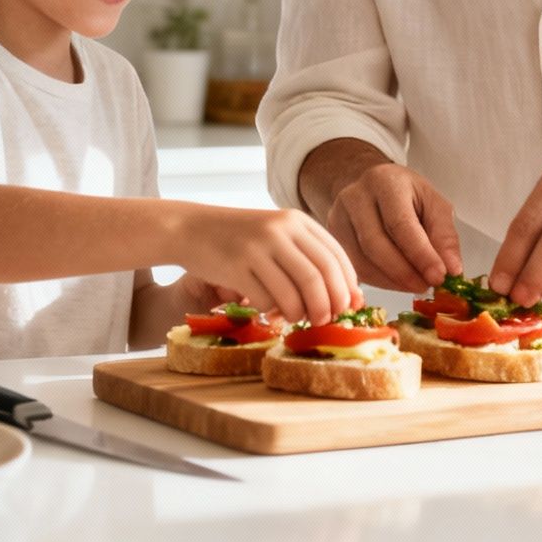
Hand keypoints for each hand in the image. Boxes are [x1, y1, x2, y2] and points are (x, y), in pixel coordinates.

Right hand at [180, 205, 360, 324]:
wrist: (192, 228)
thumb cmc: (240, 237)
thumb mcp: (277, 234)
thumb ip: (307, 257)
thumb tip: (344, 295)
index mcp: (296, 220)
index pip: (335, 256)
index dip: (347, 285)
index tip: (349, 306)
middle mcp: (280, 229)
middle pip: (319, 275)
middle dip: (329, 304)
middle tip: (326, 321)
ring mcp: (258, 247)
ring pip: (296, 291)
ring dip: (303, 313)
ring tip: (299, 319)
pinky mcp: (236, 266)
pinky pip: (267, 299)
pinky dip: (275, 311)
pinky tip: (272, 312)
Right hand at [324, 163, 462, 294]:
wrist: (372, 186)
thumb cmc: (407, 196)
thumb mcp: (433, 204)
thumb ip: (445, 235)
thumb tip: (452, 270)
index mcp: (385, 182)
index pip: (400, 223)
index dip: (420, 254)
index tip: (439, 277)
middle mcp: (355, 196)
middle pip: (375, 244)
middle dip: (404, 272)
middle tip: (427, 286)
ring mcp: (337, 217)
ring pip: (361, 260)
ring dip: (392, 281)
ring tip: (416, 285)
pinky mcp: (332, 237)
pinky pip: (354, 267)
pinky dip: (378, 281)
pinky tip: (397, 282)